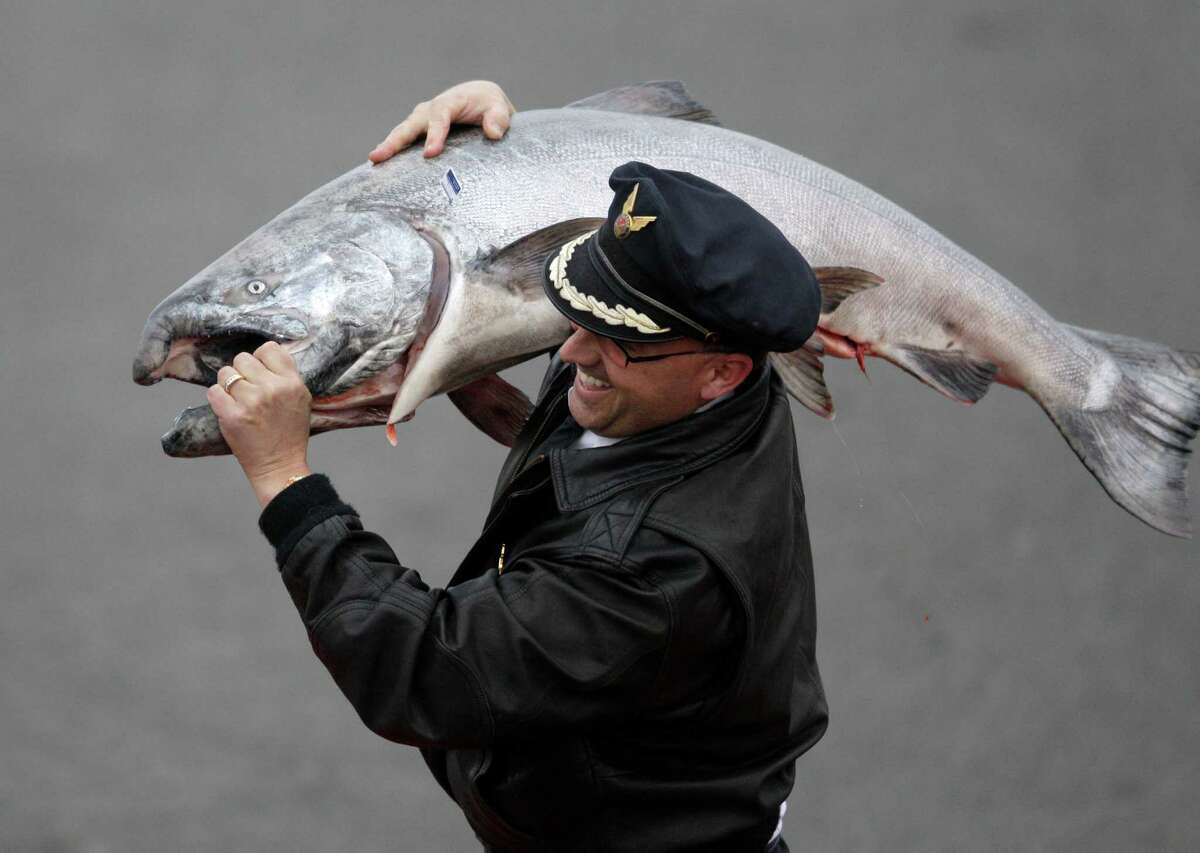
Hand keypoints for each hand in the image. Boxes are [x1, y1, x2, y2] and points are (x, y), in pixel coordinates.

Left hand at [207, 342, 312, 507]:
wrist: (280, 466)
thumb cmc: (289, 433)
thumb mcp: (300, 399)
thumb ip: (286, 376)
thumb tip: (264, 354)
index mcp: (292, 383)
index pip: (269, 349)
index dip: (260, 358)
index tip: (259, 372)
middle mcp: (272, 388)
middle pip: (243, 358)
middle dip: (242, 372)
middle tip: (248, 390)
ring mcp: (251, 401)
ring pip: (226, 373)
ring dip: (228, 385)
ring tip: (238, 400)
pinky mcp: (232, 415)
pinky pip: (213, 391)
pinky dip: (217, 399)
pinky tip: (228, 409)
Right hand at [368, 79, 514, 162]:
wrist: (481, 101)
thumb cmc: (490, 106)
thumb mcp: (499, 109)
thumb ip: (498, 119)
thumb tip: (493, 133)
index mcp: (451, 101)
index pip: (440, 115)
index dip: (434, 133)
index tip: (430, 153)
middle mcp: (431, 109)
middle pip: (410, 125)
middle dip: (395, 141)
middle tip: (378, 157)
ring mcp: (422, 121)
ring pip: (402, 133)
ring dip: (388, 148)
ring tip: (374, 163)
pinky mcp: (420, 132)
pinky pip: (405, 142)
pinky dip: (393, 153)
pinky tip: (382, 168)